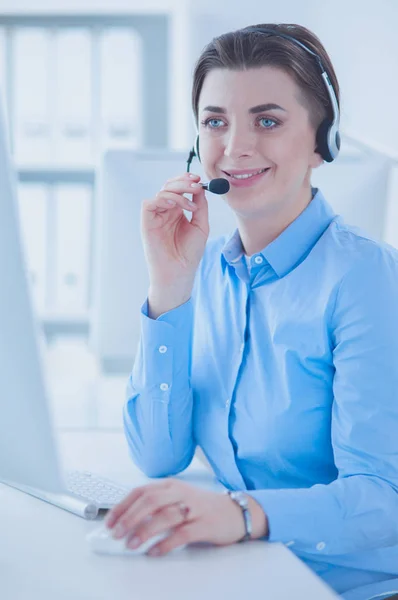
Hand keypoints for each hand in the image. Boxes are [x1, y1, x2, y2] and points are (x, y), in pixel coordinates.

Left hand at [105, 479, 268, 556]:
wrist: (235, 511)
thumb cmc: (201, 507)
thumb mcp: (177, 499)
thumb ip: (156, 506)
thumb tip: (126, 522)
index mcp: (171, 486)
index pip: (141, 492)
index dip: (123, 506)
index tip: (109, 522)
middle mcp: (181, 493)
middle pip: (150, 501)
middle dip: (129, 518)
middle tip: (116, 533)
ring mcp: (194, 508)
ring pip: (164, 516)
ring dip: (144, 531)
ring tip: (131, 544)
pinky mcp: (205, 525)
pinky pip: (182, 534)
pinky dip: (165, 543)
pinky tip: (154, 552)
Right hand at [141, 172, 209, 289]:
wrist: (179, 272)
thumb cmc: (189, 253)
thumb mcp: (201, 226)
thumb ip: (200, 206)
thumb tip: (200, 188)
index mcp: (178, 211)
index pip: (179, 188)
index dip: (187, 181)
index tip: (199, 180)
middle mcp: (165, 211)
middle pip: (169, 186)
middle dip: (183, 183)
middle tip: (196, 185)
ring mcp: (156, 216)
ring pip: (161, 192)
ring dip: (178, 193)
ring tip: (190, 206)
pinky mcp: (146, 223)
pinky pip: (150, 203)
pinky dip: (162, 200)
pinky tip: (174, 207)